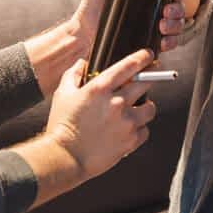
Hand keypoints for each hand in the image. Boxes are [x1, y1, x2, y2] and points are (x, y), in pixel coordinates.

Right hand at [44, 50, 156, 178]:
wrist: (66, 157)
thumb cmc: (62, 125)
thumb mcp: (62, 93)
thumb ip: (73, 73)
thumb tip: (82, 63)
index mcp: (100, 88)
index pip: (129, 66)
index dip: (142, 57)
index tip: (148, 55)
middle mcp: (117, 103)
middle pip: (146, 83)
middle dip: (149, 79)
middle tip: (146, 81)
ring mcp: (126, 123)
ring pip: (150, 108)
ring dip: (146, 106)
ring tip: (137, 109)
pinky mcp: (131, 141)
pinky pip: (145, 130)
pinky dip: (139, 129)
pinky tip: (129, 129)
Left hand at [70, 0, 186, 55]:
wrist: (84, 34)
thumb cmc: (90, 4)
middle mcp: (153, 4)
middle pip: (179, 4)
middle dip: (178, 8)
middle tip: (166, 12)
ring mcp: (154, 23)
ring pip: (178, 23)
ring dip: (176, 25)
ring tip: (161, 27)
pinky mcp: (152, 41)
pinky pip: (170, 41)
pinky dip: (171, 41)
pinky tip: (162, 41)